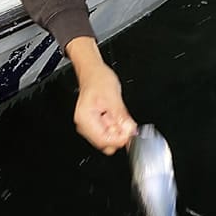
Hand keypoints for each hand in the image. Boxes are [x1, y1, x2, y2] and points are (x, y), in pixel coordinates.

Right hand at [66, 37, 137, 153]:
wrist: (93, 72)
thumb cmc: (98, 79)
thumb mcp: (113, 96)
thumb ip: (121, 116)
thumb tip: (130, 130)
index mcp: (85, 119)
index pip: (103, 141)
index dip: (119, 139)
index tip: (130, 133)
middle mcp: (85, 125)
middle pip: (105, 143)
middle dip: (119, 135)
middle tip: (127, 123)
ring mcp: (90, 126)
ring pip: (108, 139)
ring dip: (118, 131)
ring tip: (120, 115)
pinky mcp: (96, 124)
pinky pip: (108, 133)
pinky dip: (116, 127)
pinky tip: (118, 116)